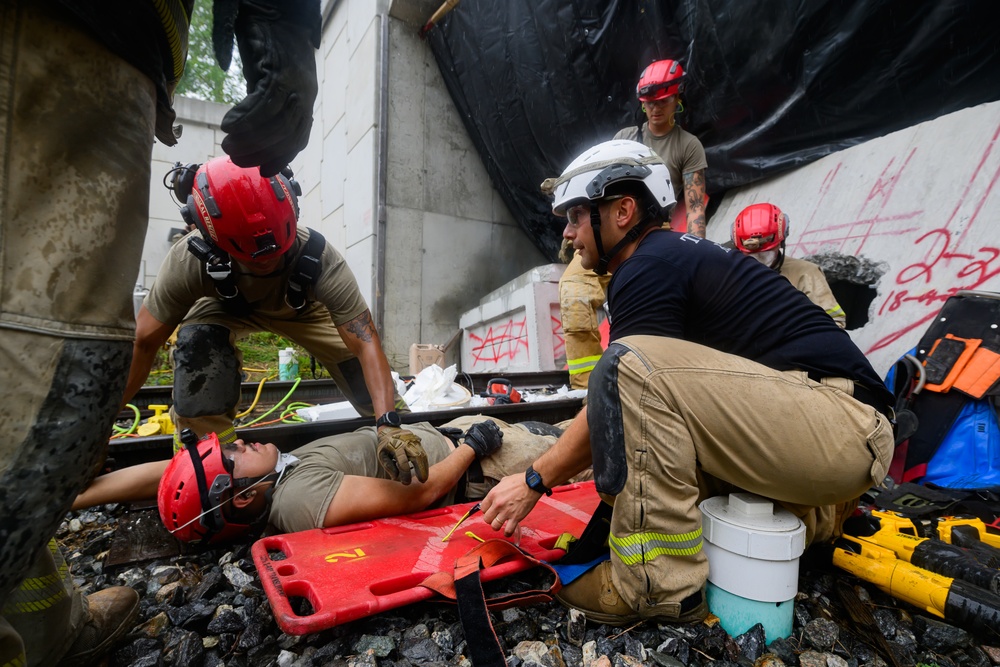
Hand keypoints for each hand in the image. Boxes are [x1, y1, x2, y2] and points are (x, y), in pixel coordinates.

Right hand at [221, 2, 319, 175]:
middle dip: (261, 153)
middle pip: (288, 136)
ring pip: (277, 124)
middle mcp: (305, 94)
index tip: (262, 171)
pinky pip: (265, 103)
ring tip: (228, 144)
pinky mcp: (279, 70)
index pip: (298, 139)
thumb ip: (265, 104)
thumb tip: (245, 129)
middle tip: (235, 158)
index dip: (281, 158)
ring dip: (251, 139)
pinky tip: (228, 126)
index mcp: (305, 100)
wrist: (276, 10)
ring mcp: (295, 83)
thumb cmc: (270, 46)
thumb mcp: (271, 80)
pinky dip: (246, 119)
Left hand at [376, 427, 428, 484]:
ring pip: (422, 455)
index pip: (402, 462)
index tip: (407, 482)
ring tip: (424, 478)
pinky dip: (424, 463)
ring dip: (424, 467)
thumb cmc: (385, 445)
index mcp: (395, 446)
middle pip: (417, 457)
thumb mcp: (382, 455)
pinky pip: (423, 453)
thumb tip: (396, 477)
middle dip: (421, 469)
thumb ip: (389, 466)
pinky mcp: (418, 442)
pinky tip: (424, 470)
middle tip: (422, 481)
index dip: (405, 474)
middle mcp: (406, 443)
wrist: (391, 430)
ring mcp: (414, 441)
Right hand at [462, 420, 502, 458]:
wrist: (474, 446)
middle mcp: (494, 429)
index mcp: (488, 424)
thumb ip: (478, 425)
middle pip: (497, 427)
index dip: (490, 425)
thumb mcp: (474, 427)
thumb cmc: (472, 436)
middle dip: (494, 430)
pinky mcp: (498, 443)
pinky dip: (498, 441)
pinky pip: (500, 441)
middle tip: (491, 433)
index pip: (491, 422)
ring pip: (500, 433)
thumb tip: (479, 424)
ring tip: (494, 438)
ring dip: (498, 435)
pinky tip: (494, 443)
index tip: (488, 427)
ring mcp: (496, 436)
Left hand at [480, 473, 541, 537]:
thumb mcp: (503, 481)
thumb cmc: (519, 481)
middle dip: (490, 519)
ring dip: (497, 526)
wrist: (532, 484)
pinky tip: (508, 531)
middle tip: (495, 517)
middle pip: (487, 519)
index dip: (487, 510)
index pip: (483, 508)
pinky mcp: (516, 518)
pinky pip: (508, 530)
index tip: (491, 511)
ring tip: (501, 524)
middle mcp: (497, 504)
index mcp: (493, 494)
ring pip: (495, 526)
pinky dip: (507, 533)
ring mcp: (506, 512)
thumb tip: (496, 495)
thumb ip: (497, 490)